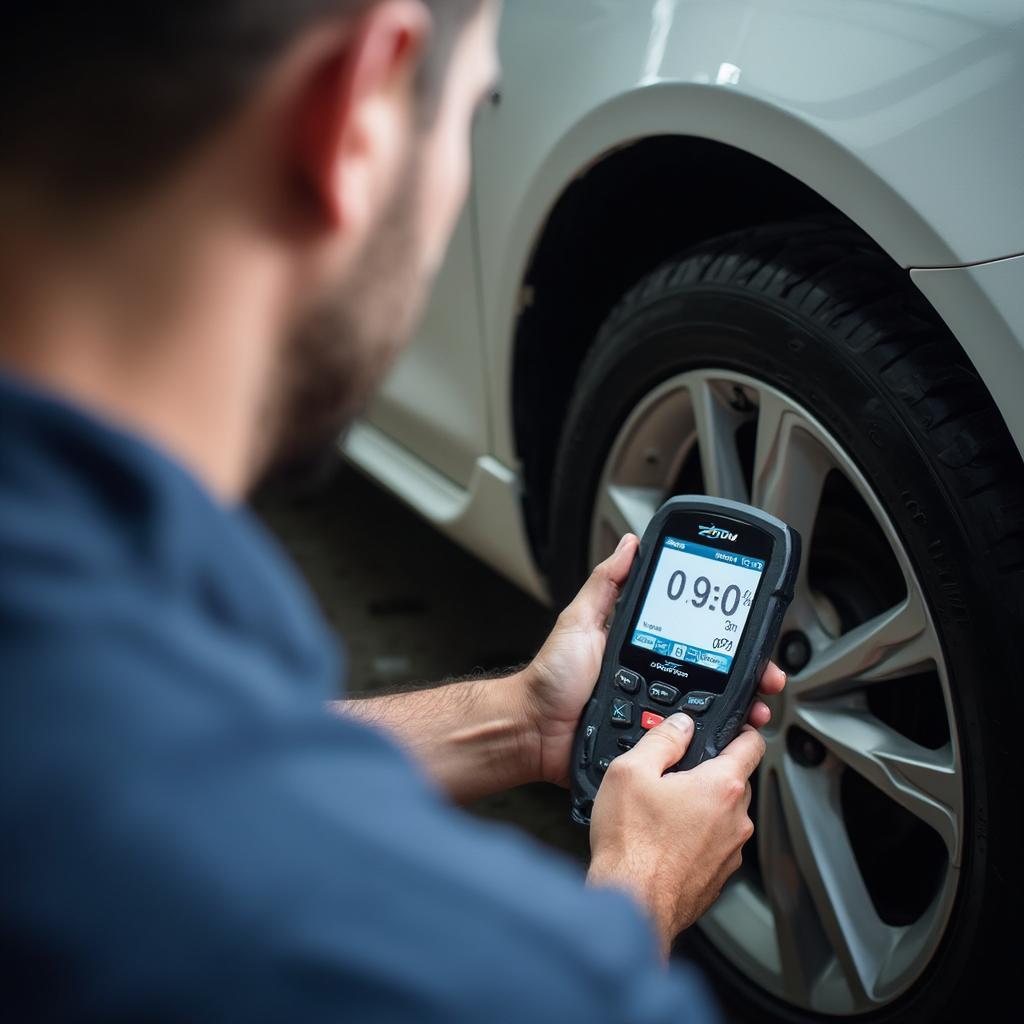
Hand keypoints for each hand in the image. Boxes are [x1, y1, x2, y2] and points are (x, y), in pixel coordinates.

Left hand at [521, 534, 785, 786]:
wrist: (534, 730)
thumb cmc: (552, 678)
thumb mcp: (580, 621)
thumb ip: (605, 584)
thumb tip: (629, 545)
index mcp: (645, 648)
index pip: (696, 637)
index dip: (726, 635)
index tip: (749, 630)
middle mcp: (656, 680)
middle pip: (715, 677)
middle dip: (748, 675)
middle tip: (766, 675)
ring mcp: (657, 714)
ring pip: (712, 712)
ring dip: (741, 708)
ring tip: (758, 706)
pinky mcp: (653, 745)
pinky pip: (691, 744)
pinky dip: (716, 741)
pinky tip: (732, 735)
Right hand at [587, 713, 765, 956]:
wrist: (633, 904)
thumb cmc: (632, 844)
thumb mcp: (630, 771)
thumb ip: (662, 739)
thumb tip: (679, 724)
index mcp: (722, 786)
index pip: (752, 744)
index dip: (741, 729)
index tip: (732, 728)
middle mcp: (736, 819)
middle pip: (736, 780)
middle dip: (710, 772)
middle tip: (675, 774)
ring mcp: (730, 851)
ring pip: (724, 815)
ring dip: (702, 808)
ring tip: (662, 813)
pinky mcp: (719, 876)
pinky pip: (714, 844)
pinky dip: (696, 838)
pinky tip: (664, 841)